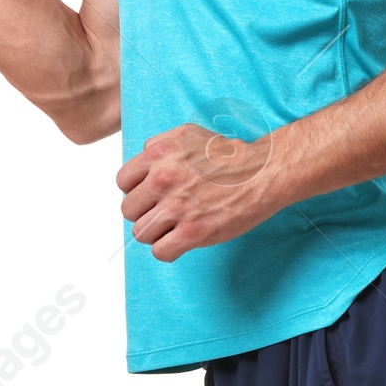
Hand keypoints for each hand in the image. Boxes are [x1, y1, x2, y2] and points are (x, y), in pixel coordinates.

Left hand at [117, 124, 276, 260]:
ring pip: (141, 233)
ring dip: (156, 233)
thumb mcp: (188, 134)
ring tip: (175, 227)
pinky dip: (169, 250)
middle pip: (129, 210)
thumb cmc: (230, 156)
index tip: (152, 196)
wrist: (263, 173)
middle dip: (145, 213)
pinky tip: (182, 241)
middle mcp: (163, 180)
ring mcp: (177, 207)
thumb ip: (159, 144)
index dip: (136, 191)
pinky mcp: (194, 232)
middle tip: (165, 213)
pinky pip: (161, 251)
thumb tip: (143, 157)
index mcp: (158, 155)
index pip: (123, 182)